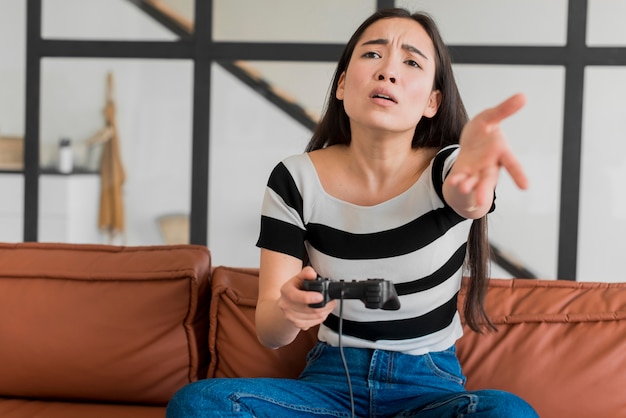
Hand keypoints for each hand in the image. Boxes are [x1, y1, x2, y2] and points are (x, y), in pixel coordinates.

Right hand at [278, 266, 335, 330]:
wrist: (286, 303)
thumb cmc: (294, 289)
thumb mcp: (299, 277)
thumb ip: (306, 273)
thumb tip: (312, 274)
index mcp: (286, 292)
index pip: (295, 296)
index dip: (309, 297)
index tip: (320, 296)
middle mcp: (286, 306)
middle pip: (309, 309)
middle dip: (325, 304)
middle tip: (332, 299)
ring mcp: (292, 317)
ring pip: (315, 317)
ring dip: (326, 311)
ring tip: (328, 304)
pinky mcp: (298, 325)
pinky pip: (315, 323)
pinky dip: (322, 317)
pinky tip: (322, 310)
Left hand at [446, 93, 528, 213]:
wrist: (470, 144)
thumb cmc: (483, 131)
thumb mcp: (490, 117)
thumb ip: (504, 110)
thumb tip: (523, 96)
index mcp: (500, 152)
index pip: (511, 164)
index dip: (518, 175)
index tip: (526, 187)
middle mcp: (490, 165)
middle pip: (489, 179)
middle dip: (485, 189)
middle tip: (483, 200)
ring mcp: (476, 172)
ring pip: (474, 182)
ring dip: (469, 187)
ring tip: (463, 188)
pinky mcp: (464, 173)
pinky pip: (460, 178)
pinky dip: (457, 181)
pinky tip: (452, 183)